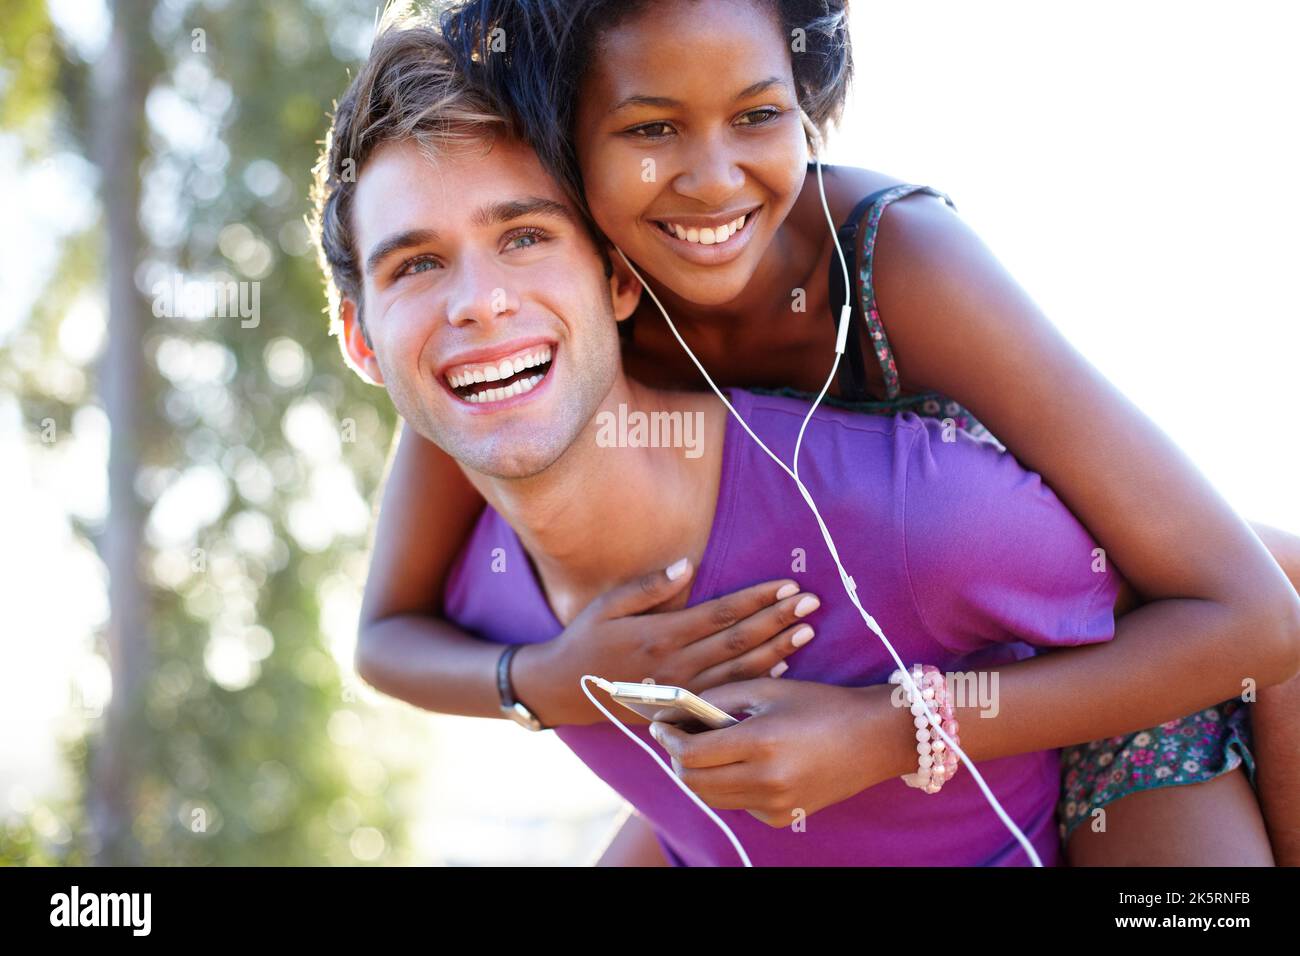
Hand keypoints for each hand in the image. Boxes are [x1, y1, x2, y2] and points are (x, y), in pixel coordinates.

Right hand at [513, 560, 821, 726]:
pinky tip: (782, 666)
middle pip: (738, 641)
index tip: (787, 585)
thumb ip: (649, 586)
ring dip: (776, 649)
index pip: (721, 614)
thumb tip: (688, 566)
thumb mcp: (608, 604)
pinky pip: (726, 694)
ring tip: (807, 631)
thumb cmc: (586, 638)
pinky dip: (756, 680)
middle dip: (777, 620)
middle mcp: (676, 665)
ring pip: (739, 670)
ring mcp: (681, 691)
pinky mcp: (681, 708)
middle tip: (811, 603)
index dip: (757, 599)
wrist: (565, 689)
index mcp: (661, 635)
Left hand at [648, 679, 912, 827]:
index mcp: (762, 743)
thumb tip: (676, 713)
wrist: (873, 739)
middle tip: (674, 736)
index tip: (659, 724)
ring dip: (697, 773)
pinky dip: (727, 784)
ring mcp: (775, 805)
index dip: (668, 738)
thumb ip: (717, 700)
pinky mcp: (782, 818)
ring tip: (702, 746)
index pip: (691, 753)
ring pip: (711, 797)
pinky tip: (740, 762)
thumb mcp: (767, 689)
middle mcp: (767, 781)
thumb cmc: (818, 704)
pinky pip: (736, 803)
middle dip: (676, 757)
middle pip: (693, 781)